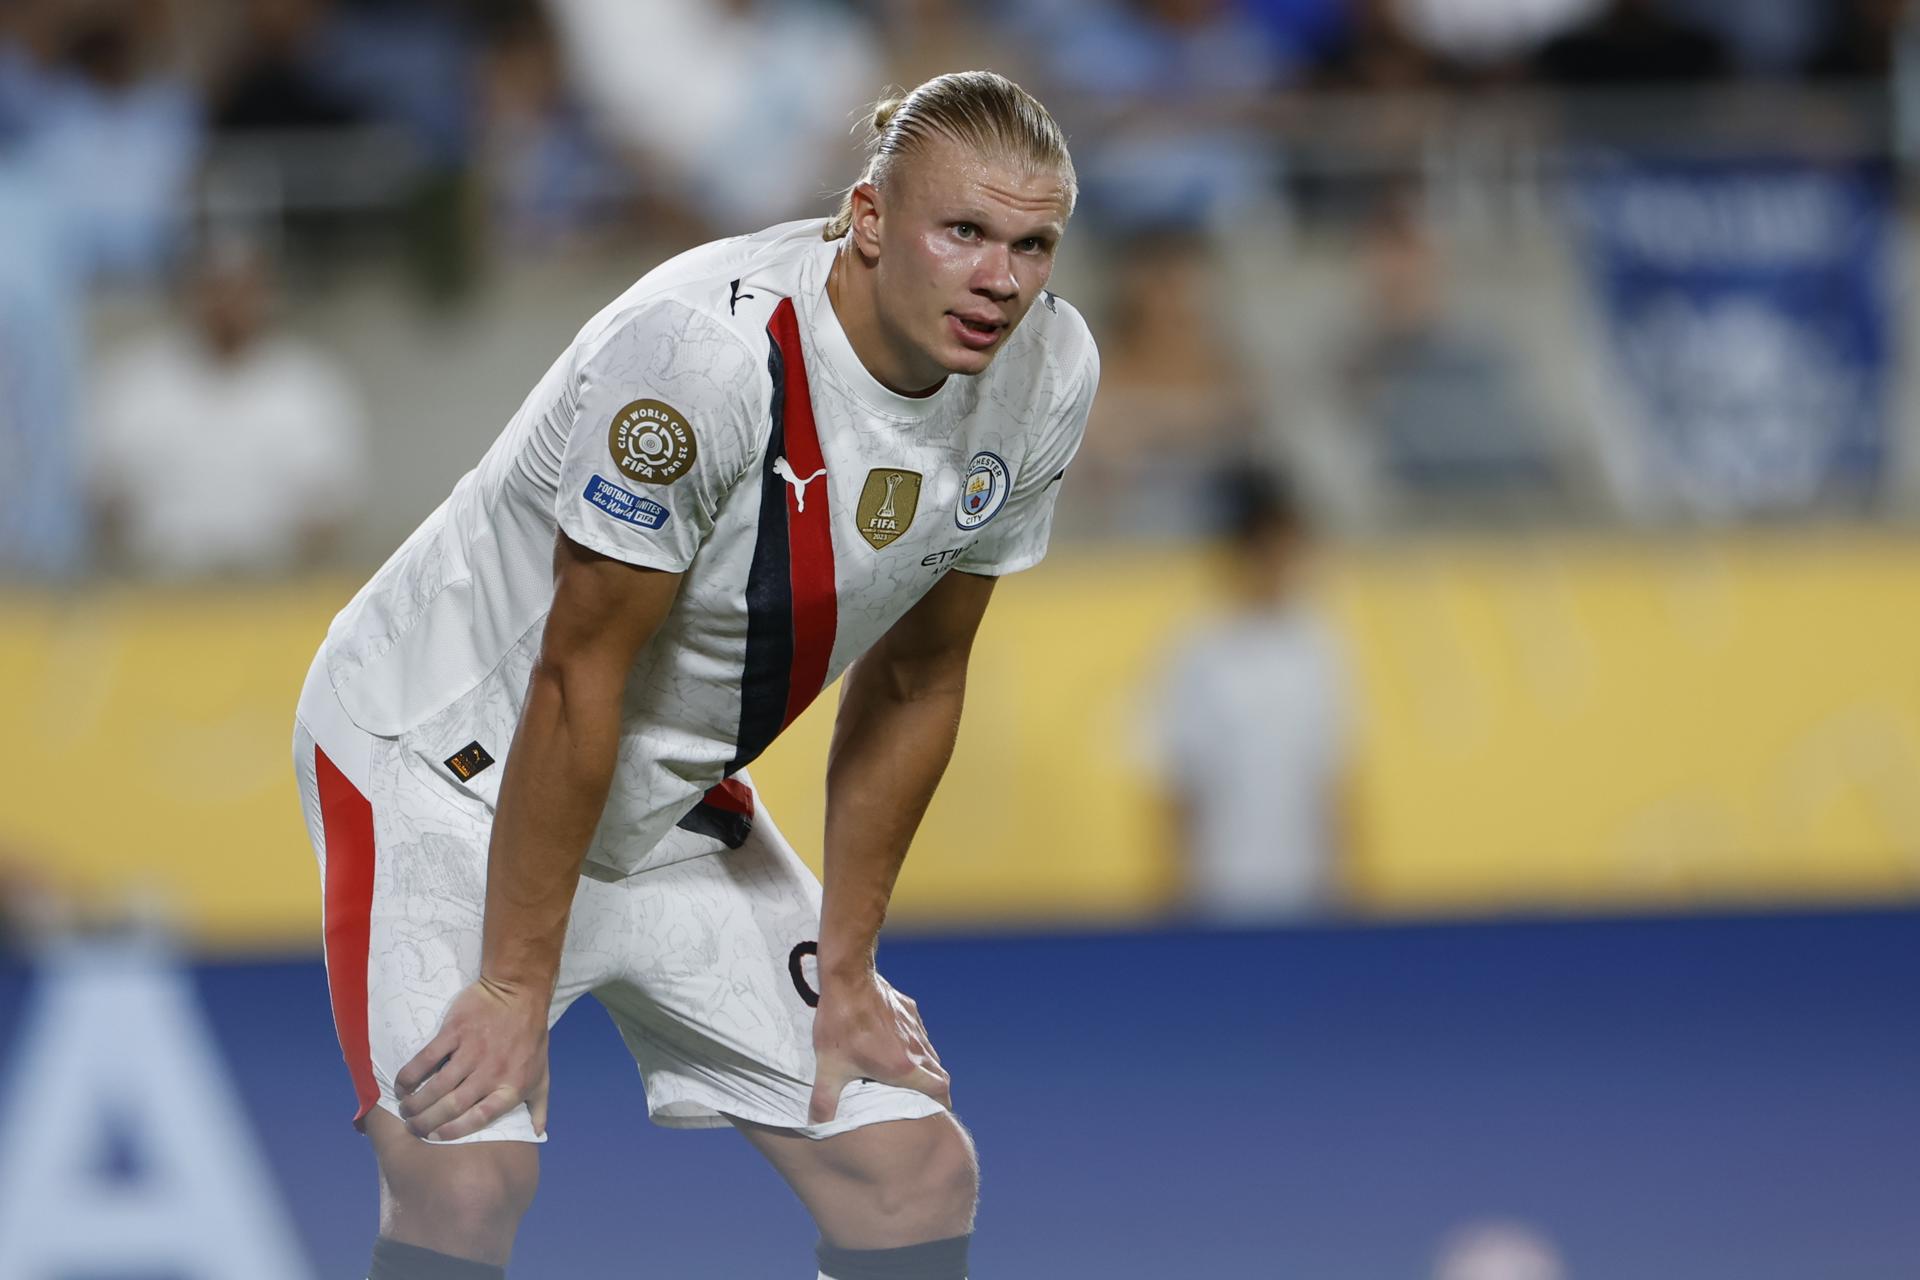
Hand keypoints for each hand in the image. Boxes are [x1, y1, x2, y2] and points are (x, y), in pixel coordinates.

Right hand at [396, 977, 550, 1141]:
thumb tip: (536, 1134)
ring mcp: (472, 1051)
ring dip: (415, 1102)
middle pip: (452, 1106)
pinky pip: (427, 1058)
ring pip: (436, 1086)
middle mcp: (491, 1072)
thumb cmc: (531, 1037)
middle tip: (413, 1127)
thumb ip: (539, 1106)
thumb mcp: (542, 1074)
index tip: (436, 1138)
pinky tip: (402, 1085)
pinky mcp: (455, 1032)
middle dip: (426, 1122)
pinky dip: (410, 1075)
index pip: (480, 1117)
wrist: (520, 991)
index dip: (455, 1130)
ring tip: (405, 1110)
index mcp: (512, 1086)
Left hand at [809, 969, 950, 1124]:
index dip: (942, 1103)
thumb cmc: (841, 1023)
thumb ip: (824, 1099)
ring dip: (926, 1067)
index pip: (939, 1089)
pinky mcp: (909, 1009)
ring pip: (930, 1052)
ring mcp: (915, 1027)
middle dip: (935, 1089)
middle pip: (939, 1073)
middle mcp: (916, 1048)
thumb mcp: (828, 1066)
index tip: (937, 1113)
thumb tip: (815, 1124)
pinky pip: (919, 1032)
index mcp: (903, 1067)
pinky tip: (897, 1044)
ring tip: (909, 1076)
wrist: (848, 978)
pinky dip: (915, 1044)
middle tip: (923, 1098)